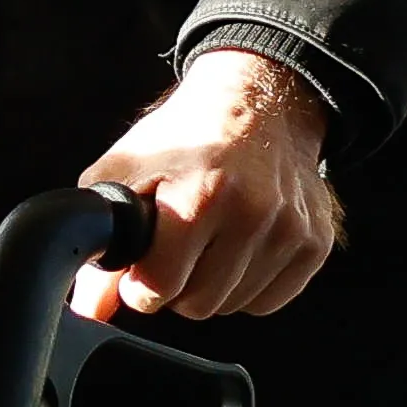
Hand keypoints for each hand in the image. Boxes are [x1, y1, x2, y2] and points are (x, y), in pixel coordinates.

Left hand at [75, 46, 339, 322]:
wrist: (257, 100)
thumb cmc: (189, 134)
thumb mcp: (127, 170)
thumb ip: (102, 239)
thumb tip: (90, 305)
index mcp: (200, 194)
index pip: (160, 287)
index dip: (140, 285)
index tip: (141, 269)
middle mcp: (252, 214)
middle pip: (198, 305)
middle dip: (177, 285)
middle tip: (176, 249)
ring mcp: (290, 231)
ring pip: (234, 306)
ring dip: (214, 285)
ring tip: (209, 239)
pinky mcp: (316, 243)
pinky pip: (270, 300)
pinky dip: (249, 285)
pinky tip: (239, 248)